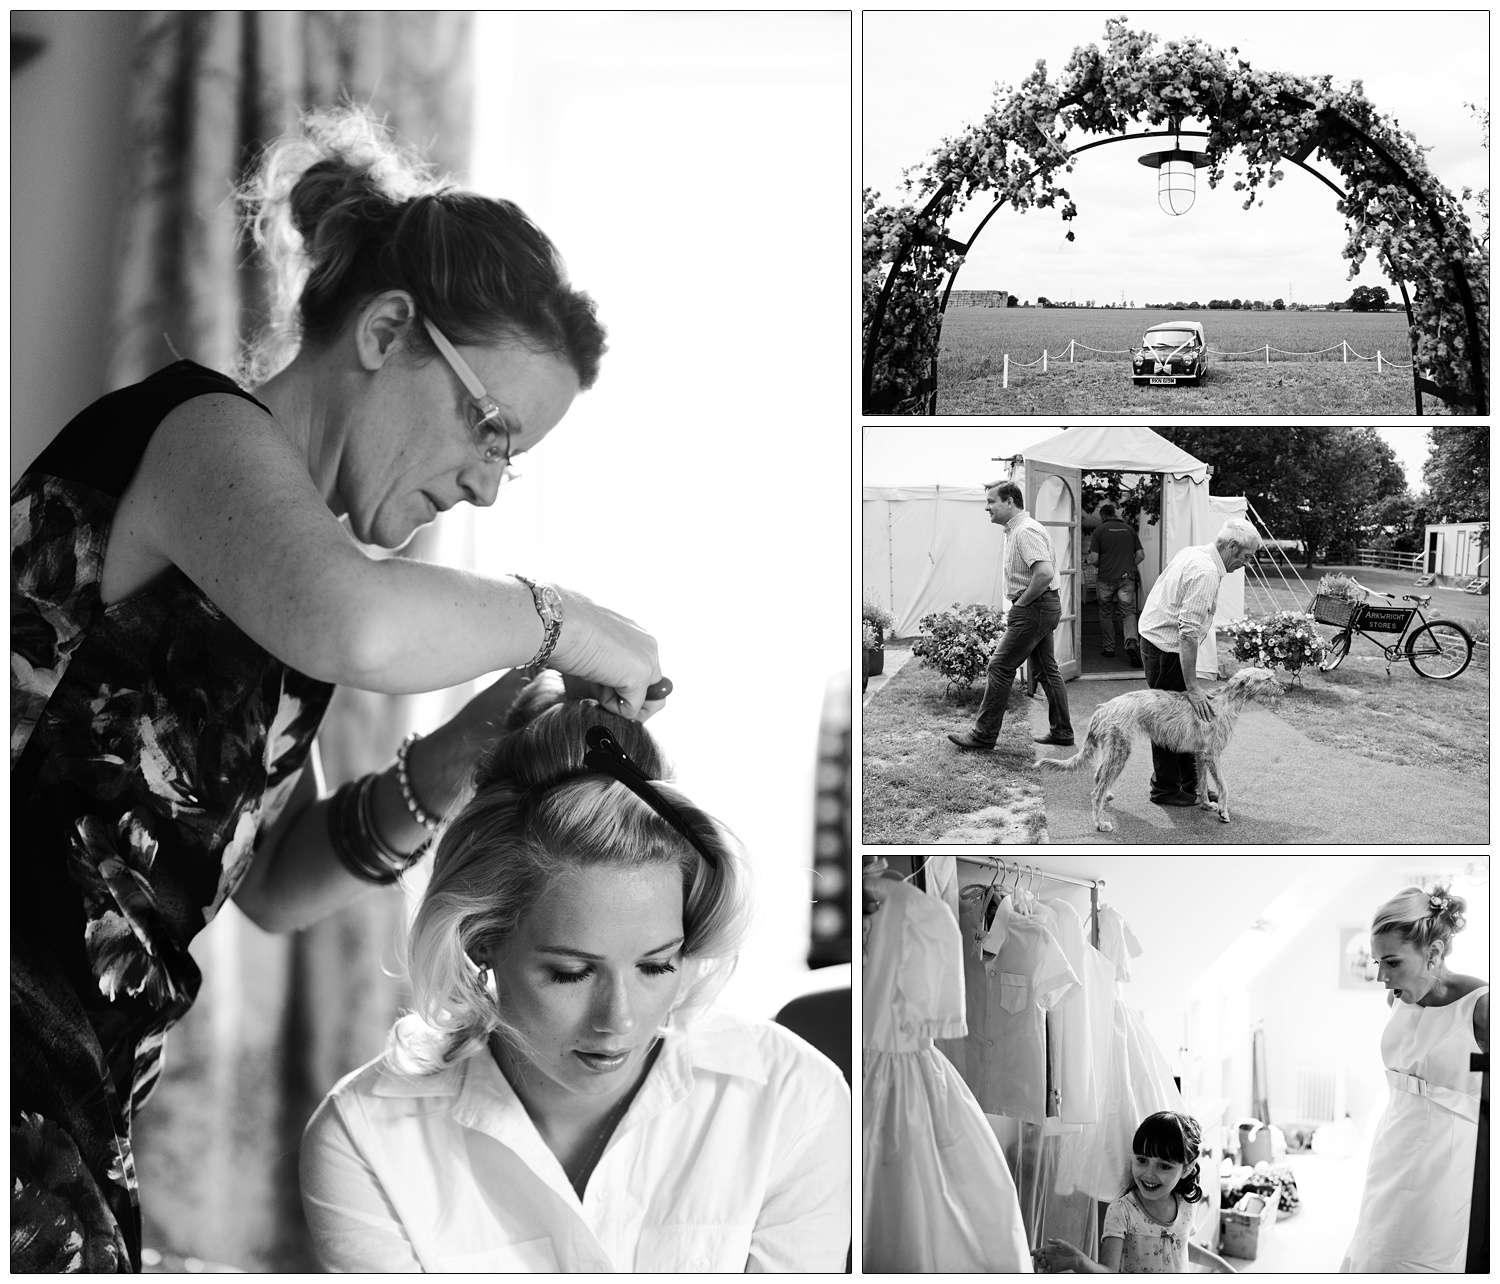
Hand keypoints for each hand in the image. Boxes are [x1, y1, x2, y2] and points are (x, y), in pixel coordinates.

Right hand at [546, 589, 661, 719]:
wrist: (558, 623)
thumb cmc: (565, 632)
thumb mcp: (594, 649)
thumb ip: (610, 665)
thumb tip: (612, 688)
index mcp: (637, 635)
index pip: (644, 672)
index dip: (622, 684)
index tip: (599, 677)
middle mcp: (649, 645)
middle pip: (655, 691)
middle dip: (626, 697)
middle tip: (599, 682)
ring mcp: (648, 660)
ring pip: (647, 702)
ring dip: (620, 701)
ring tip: (597, 679)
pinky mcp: (640, 676)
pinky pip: (630, 710)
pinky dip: (610, 706)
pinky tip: (595, 680)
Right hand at [1034, 1238, 1085, 1271]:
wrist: (1076, 1259)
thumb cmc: (1069, 1250)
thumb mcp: (1062, 1243)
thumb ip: (1055, 1241)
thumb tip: (1048, 1239)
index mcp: (1048, 1250)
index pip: (1038, 1251)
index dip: (1034, 1252)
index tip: (1032, 1252)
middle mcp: (1048, 1257)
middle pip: (1038, 1258)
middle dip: (1037, 1257)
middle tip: (1040, 1256)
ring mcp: (1050, 1263)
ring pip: (1041, 1265)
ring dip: (1040, 1264)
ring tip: (1044, 1261)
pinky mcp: (1053, 1269)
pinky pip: (1046, 1271)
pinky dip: (1045, 1270)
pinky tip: (1048, 1267)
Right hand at [1184, 686, 1213, 720]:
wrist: (1193, 688)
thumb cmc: (1199, 690)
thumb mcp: (1205, 692)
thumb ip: (1209, 695)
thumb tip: (1214, 697)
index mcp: (1206, 699)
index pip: (1210, 706)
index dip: (1213, 711)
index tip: (1215, 715)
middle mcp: (1203, 702)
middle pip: (1206, 710)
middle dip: (1208, 715)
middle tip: (1210, 720)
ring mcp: (1199, 703)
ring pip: (1202, 711)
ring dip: (1203, 716)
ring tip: (1205, 720)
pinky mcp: (1194, 703)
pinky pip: (1197, 710)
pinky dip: (1198, 714)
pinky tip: (1199, 717)